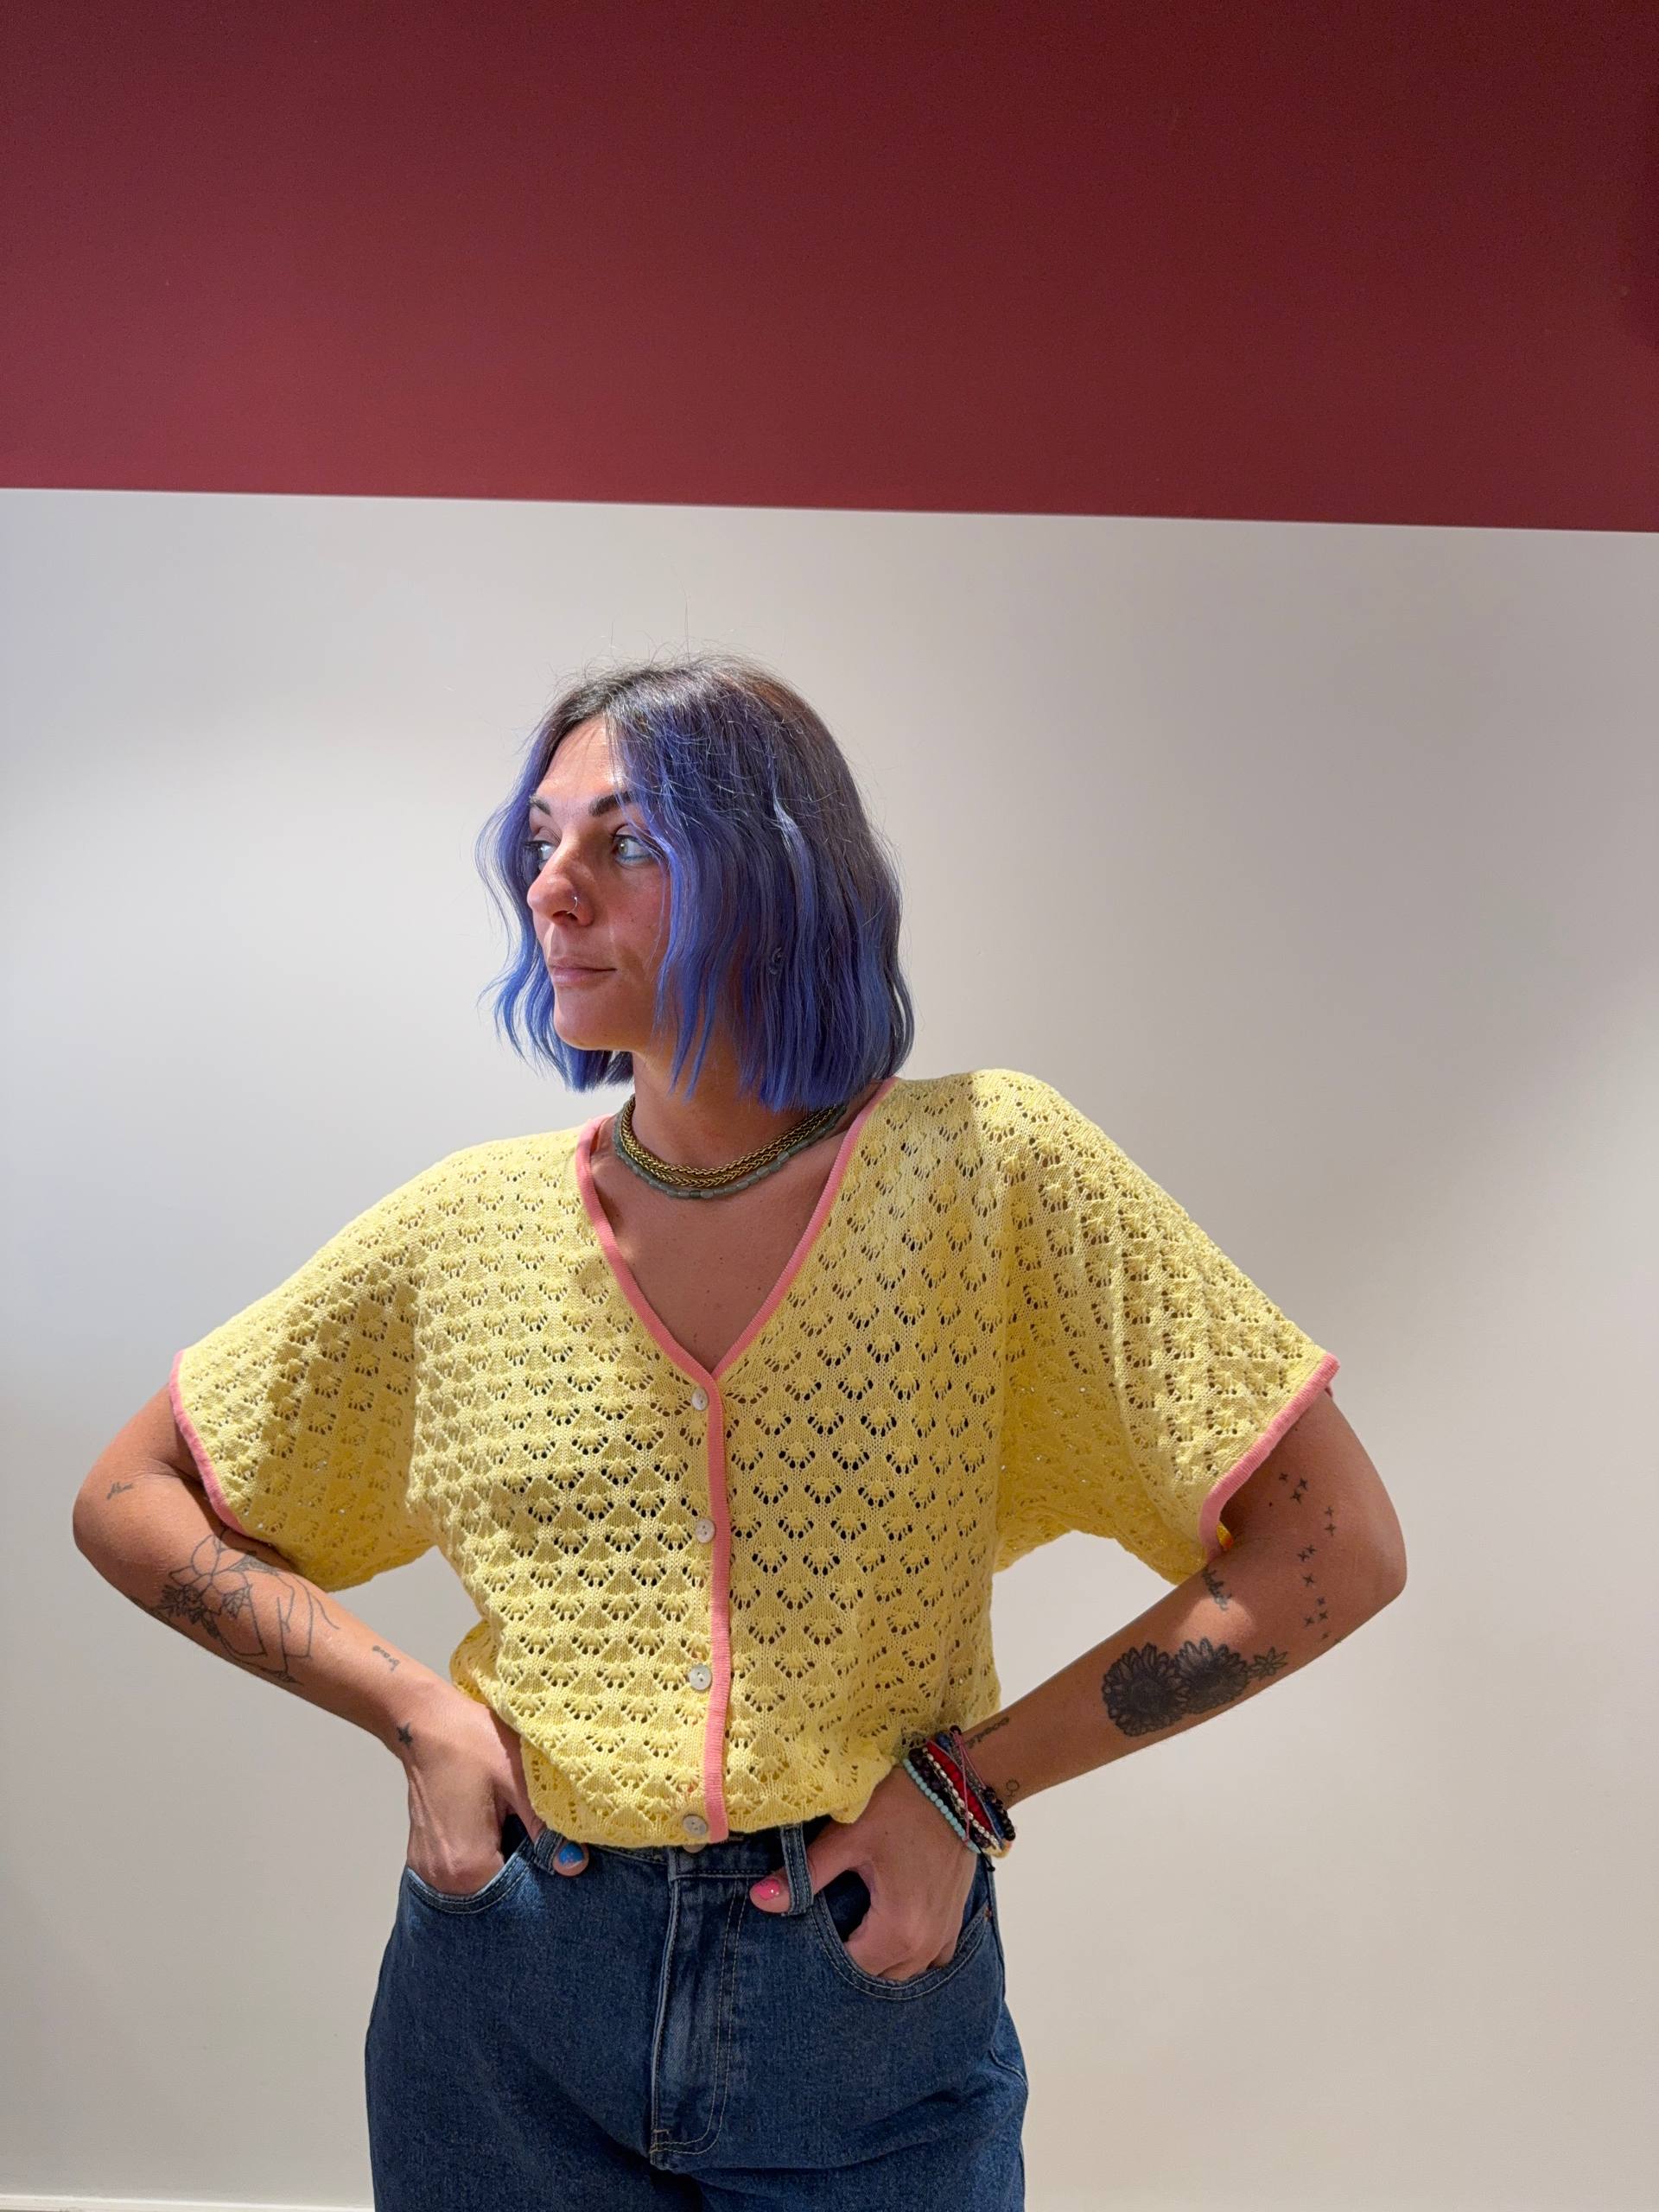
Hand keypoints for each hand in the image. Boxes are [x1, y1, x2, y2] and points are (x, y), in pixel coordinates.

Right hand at [401, 1685, 589, 1889]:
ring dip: (502, 1862)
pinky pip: (463, 1872)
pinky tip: (495, 1828)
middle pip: (496, 1894)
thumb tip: (574, 1864)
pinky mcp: (424, 1859)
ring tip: (515, 1828)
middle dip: (522, 1871)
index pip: (515, 1897)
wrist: (424, 1721)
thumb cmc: (470, 1742)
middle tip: (539, 1837)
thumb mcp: (517, 1779)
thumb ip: (545, 1827)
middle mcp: (442, 1879)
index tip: (556, 1853)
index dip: (541, 1878)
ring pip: (480, 1883)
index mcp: (466, 1866)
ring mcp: (428, 1871)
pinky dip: (484, 1856)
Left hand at [748, 1762, 976, 1980]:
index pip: (851, 1970)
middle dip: (851, 1960)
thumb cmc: (902, 1807)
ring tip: (853, 1930)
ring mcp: (946, 1934)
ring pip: (905, 1971)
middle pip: (878, 1977)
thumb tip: (760, 1900)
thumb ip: (806, 1874)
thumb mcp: (848, 1837)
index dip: (823, 1959)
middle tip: (825, 1930)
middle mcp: (926, 1945)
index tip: (805, 1935)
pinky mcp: (956, 1919)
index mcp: (898, 1930)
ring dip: (880, 1959)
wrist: (957, 1782)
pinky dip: (909, 1951)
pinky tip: (889, 1927)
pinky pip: (930, 1957)